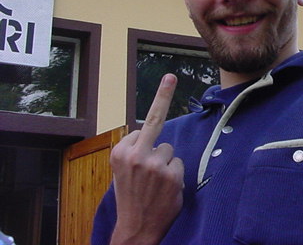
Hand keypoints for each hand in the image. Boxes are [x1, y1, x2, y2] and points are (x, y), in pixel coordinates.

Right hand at [109, 74, 183, 244]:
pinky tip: (164, 189)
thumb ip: (134, 150)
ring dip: (166, 163)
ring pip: (170, 149)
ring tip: (155, 183)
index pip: (143, 128)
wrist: (135, 228)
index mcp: (120, 152)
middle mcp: (136, 154)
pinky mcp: (171, 174)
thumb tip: (150, 132)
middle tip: (171, 77)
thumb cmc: (131, 196)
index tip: (167, 80)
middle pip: (156, 121)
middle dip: (163, 96)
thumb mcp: (122, 171)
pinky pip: (179, 164)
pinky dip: (175, 175)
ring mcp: (154, 164)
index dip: (149, 130)